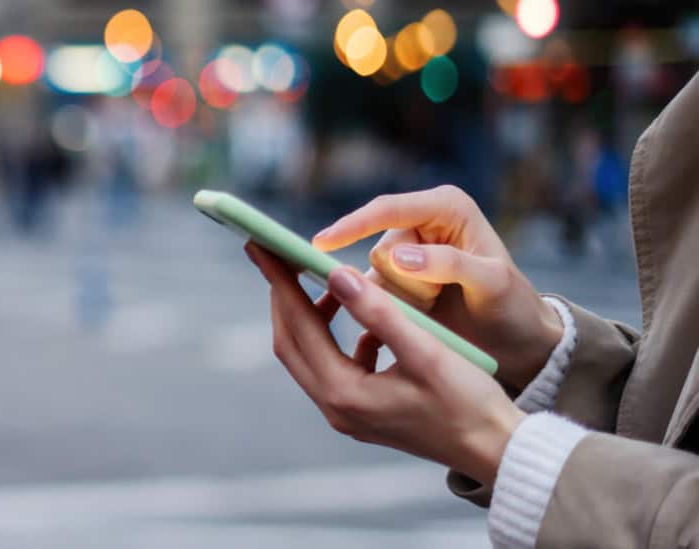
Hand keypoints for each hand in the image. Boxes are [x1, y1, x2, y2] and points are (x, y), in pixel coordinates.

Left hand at [247, 243, 524, 485]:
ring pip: (310, 353)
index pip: (297, 326)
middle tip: (277, 254)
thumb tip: (335, 274)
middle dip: (283, 296)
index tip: (262, 245)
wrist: (496, 451)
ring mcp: (347, 413)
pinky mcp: (363, 411)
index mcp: (345, 393)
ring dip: (311, 315)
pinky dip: (339, 336)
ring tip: (324, 279)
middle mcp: (337, 407)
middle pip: (292, 341)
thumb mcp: (426, 351)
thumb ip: (379, 312)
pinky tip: (364, 318)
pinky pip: (336, 364)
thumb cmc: (468, 402)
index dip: (280, 282)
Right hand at [312, 185, 562, 390]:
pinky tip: (421, 316)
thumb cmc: (513, 306)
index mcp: (446, 207)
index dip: (353, 226)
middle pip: (377, 251)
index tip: (321, 244)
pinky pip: (372, 295)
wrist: (517, 343)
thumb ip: (447, 264)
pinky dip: (391, 311)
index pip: (388, 210)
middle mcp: (421, 223)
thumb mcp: (491, 283)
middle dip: (403, 282)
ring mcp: (406, 253)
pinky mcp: (397, 281)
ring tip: (437, 305)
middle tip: (439, 296)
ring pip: (371, 278)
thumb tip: (396, 257)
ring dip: (401, 300)